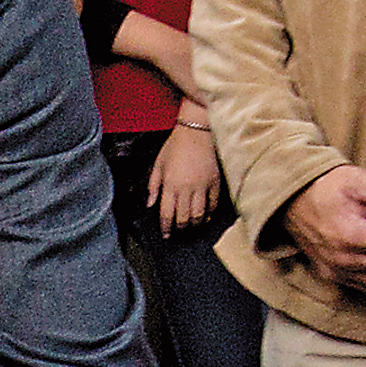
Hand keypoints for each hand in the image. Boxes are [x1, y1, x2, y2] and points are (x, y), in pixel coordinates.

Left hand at [145, 122, 225, 237]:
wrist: (197, 131)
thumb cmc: (175, 145)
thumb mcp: (158, 164)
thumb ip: (153, 186)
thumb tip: (150, 204)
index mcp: (170, 184)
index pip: (167, 213)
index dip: (166, 228)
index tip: (166, 235)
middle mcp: (186, 188)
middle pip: (183, 218)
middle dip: (180, 228)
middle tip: (178, 231)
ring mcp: (202, 186)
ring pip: (199, 215)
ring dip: (194, 224)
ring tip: (192, 227)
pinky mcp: (214, 183)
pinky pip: (212, 204)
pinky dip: (209, 214)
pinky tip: (205, 217)